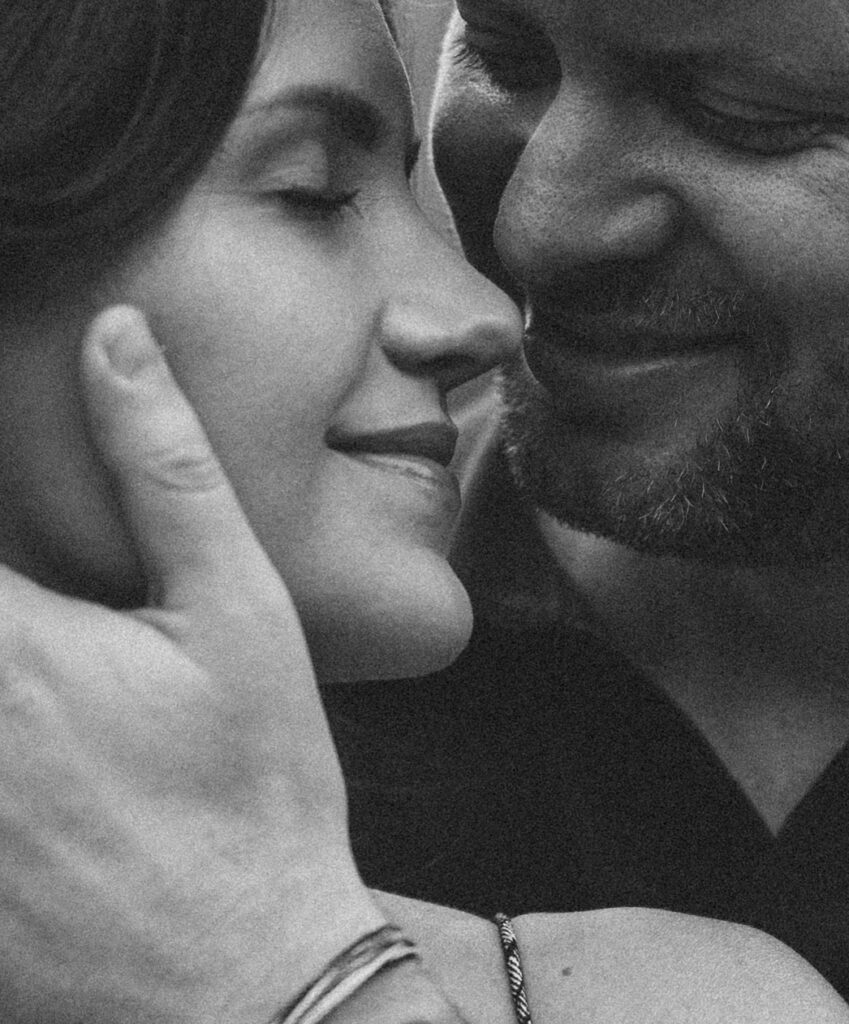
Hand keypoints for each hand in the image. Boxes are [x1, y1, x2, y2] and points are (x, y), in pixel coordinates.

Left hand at [0, 307, 383, 1023]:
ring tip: (56, 656)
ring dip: (5, 640)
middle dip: (4, 568)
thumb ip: (166, 466)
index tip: (12, 459)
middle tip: (53, 595)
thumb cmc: (253, 787)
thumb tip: (122, 339)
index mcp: (7, 635)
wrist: (237, 976)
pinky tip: (42, 720)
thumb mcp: (237, 611)